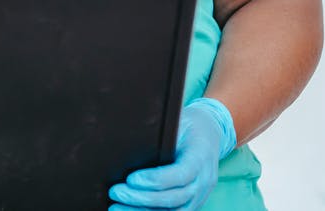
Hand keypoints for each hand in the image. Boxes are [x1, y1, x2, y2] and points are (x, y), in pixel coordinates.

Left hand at [108, 98, 237, 210]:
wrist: (208, 134)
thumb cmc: (185, 127)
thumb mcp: (176, 122)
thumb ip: (158, 133)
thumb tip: (128, 136)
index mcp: (200, 157)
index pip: (181, 174)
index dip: (156, 179)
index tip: (130, 179)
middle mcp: (204, 180)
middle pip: (175, 198)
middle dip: (142, 198)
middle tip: (116, 192)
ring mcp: (200, 196)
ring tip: (117, 208)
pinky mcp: (192, 204)